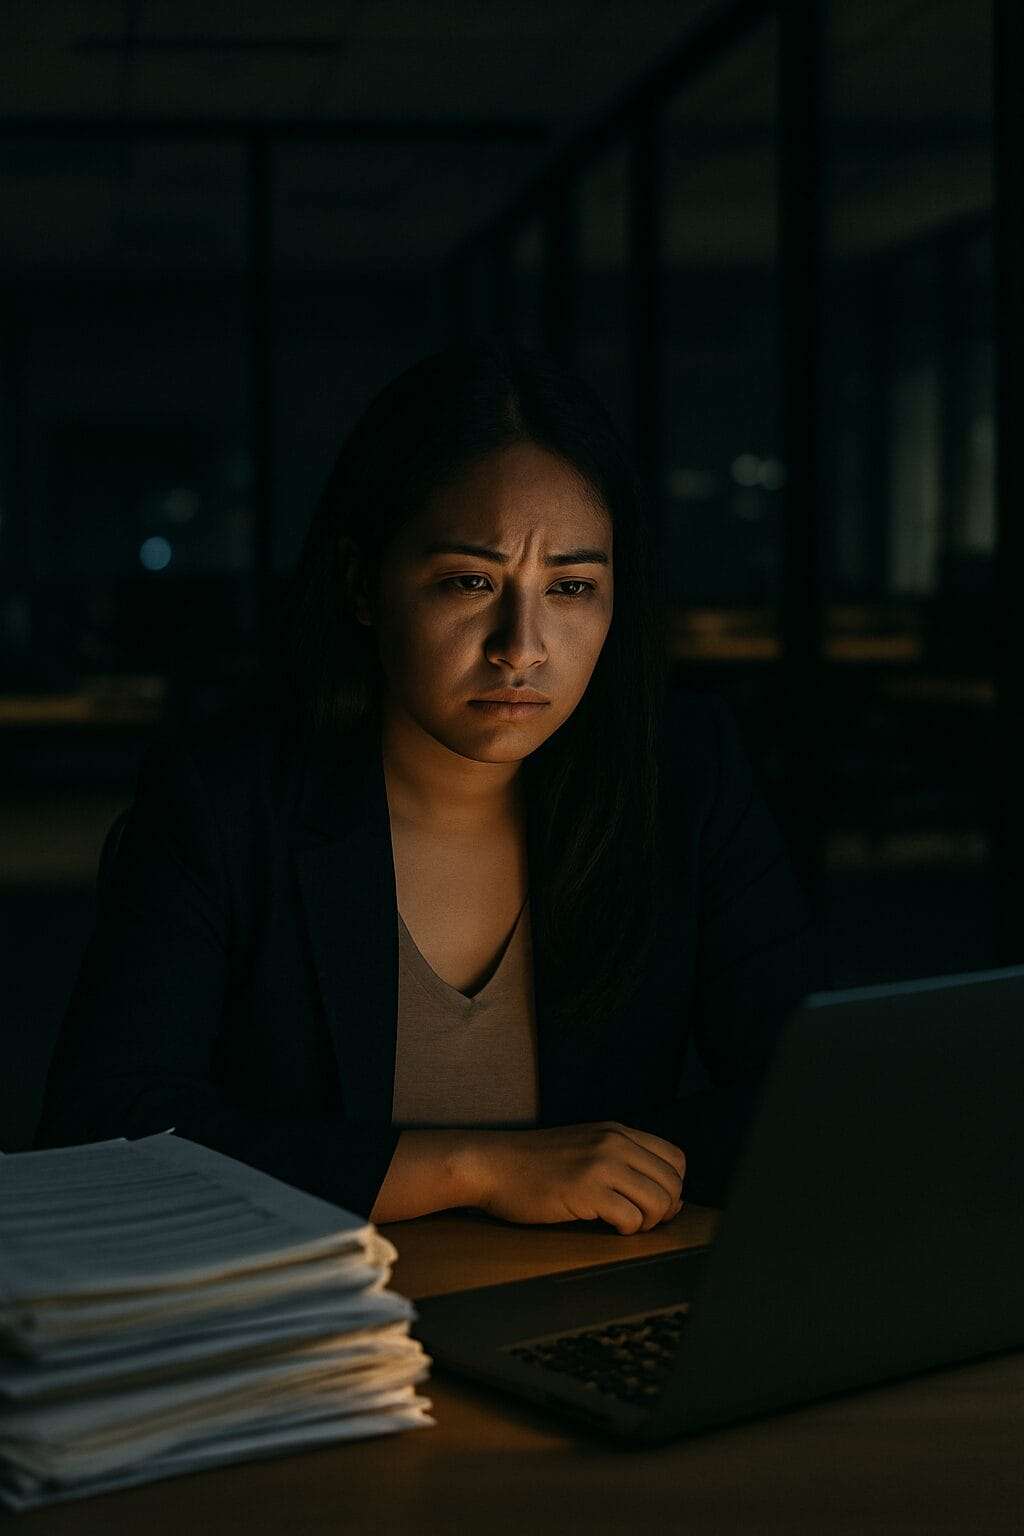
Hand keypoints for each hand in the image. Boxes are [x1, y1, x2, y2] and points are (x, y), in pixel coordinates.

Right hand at [465, 1121, 685, 1234]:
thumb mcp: (584, 1147)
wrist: (491, 1164)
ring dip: (647, 1222)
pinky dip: (626, 1229)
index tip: (653, 1203)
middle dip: (664, 1209)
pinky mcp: (586, 1190)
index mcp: (617, 1132)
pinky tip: (607, 1226)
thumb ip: (621, 1162)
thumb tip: (667, 1199)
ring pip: (659, 1202)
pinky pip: (631, 1218)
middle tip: (640, 1220)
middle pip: (673, 1183)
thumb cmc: (534, 1164)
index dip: (672, 1187)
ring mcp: (601, 1165)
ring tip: (624, 1223)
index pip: (676, 1158)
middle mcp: (615, 1143)